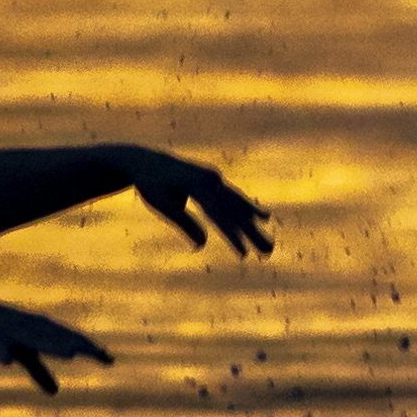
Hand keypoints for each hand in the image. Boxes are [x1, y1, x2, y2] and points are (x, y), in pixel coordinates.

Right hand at [0, 293, 109, 393]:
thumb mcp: (19, 354)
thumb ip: (39, 372)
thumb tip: (56, 392)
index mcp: (38, 330)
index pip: (69, 339)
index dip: (90, 348)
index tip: (110, 360)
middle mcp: (29, 327)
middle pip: (59, 337)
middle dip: (81, 345)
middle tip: (104, 355)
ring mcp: (10, 331)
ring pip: (33, 339)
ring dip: (51, 345)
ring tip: (71, 354)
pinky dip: (4, 352)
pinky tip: (8, 363)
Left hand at [118, 149, 275, 258]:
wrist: (147, 160)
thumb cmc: (152, 185)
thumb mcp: (163, 205)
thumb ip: (184, 223)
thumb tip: (201, 245)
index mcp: (197, 186)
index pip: (219, 217)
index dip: (233, 237)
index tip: (243, 255)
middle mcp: (211, 180)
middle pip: (235, 210)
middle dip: (252, 232)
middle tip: (268, 251)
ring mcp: (214, 179)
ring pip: (239, 203)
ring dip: (255, 221)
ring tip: (269, 235)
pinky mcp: (214, 180)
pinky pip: (234, 197)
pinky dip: (247, 208)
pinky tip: (261, 217)